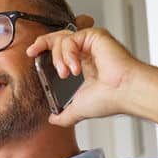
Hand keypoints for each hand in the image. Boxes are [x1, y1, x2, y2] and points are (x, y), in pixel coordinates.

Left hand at [26, 27, 143, 126]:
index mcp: (84, 64)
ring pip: (61, 38)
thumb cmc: (111, 99)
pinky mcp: (96, 36)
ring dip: (58, 57)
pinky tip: (75, 69)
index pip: (60, 50)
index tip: (32, 53)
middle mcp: (87, 51)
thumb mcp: (78, 108)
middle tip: (32, 52)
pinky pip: (71, 39)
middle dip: (42, 42)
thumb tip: (53, 120)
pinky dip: (68, 54)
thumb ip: (64, 114)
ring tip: (65, 73)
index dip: (45, 48)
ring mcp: (91, 43)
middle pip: (58, 37)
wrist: (125, 93)